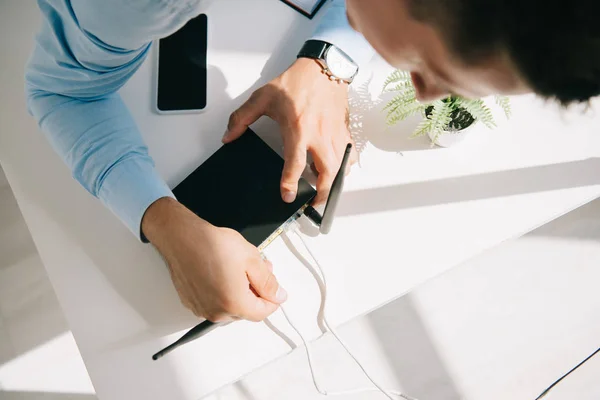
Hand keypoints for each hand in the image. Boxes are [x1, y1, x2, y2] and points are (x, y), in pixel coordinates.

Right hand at [142, 197, 286, 321]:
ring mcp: (203, 308)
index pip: (263, 312)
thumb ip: (268, 282)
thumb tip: (278, 295)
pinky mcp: (193, 302)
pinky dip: (223, 292)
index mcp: (234, 304)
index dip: (273, 299)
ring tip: (240, 268)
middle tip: (259, 270)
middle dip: (256, 292)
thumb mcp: (251, 259)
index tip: (275, 287)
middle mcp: (216, 312)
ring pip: (231, 307)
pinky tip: (223, 273)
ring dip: (240, 292)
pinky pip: (216, 303)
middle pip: (247, 311)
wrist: (182, 238)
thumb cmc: (211, 245)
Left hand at [223, 58, 357, 204]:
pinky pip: (350, 155)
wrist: (322, 67)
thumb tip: (228, 136)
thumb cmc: (296, 82)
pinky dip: (346, 166)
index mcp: (298, 128)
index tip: (287, 196)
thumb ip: (241, 118)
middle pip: (326, 172)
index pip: (295, 163)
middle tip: (313, 204)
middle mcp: (319, 134)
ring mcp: (334, 134)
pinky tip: (338, 169)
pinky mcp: (344, 131)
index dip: (290, 183)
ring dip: (332, 182)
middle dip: (321, 193)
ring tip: (323, 190)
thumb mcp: (262, 97)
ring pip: (340, 167)